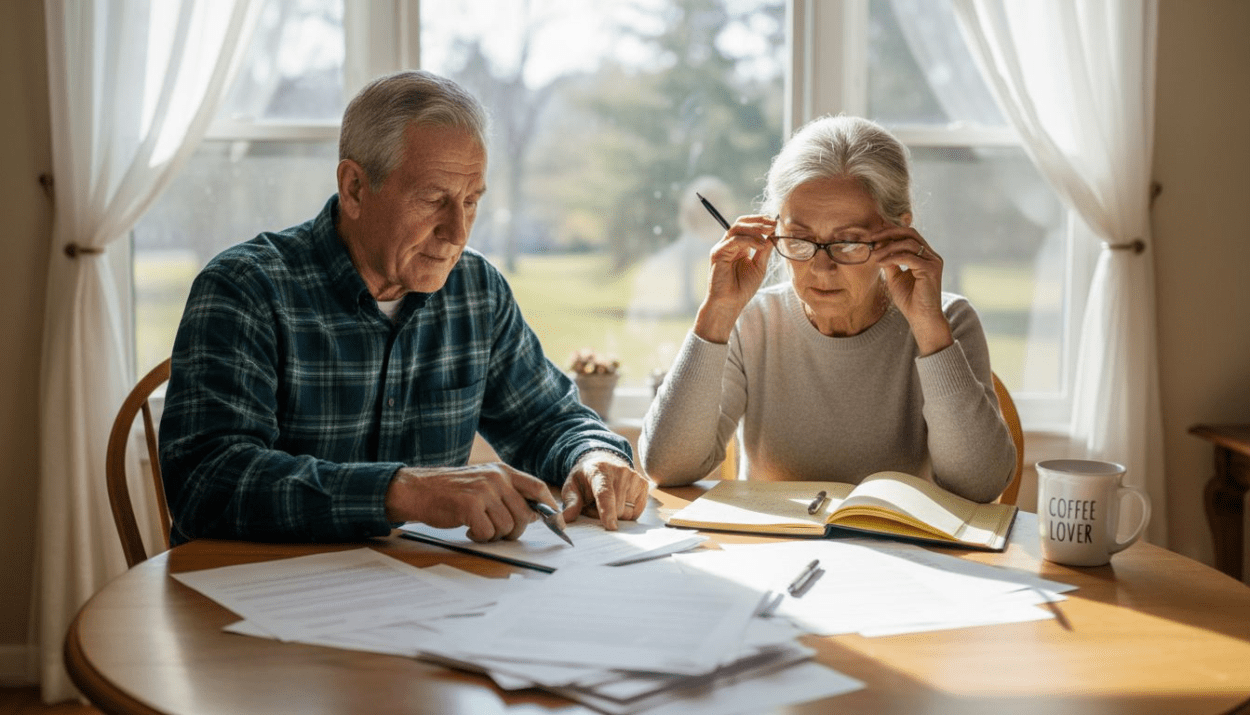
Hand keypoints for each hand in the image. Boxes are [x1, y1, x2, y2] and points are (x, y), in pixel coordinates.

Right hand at [385, 464, 560, 542]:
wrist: (417, 490)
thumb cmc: (452, 491)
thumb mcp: (484, 484)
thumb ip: (509, 494)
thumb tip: (537, 515)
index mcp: (503, 471)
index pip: (537, 487)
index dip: (550, 508)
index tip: (558, 524)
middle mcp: (496, 478)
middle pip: (524, 514)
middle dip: (515, 530)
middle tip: (496, 532)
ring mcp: (483, 491)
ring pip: (506, 526)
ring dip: (493, 535)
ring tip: (478, 527)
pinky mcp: (469, 506)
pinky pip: (487, 532)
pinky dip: (479, 537)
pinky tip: (468, 530)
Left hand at [561, 451, 651, 530]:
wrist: (603, 462)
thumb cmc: (585, 479)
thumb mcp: (572, 487)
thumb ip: (570, 503)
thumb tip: (564, 519)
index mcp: (599, 471)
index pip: (605, 493)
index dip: (607, 511)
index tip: (610, 526)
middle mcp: (620, 472)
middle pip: (617, 508)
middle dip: (604, 515)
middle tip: (595, 506)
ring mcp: (634, 477)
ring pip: (627, 512)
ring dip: (616, 515)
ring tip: (607, 503)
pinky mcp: (643, 484)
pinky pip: (636, 511)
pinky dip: (627, 513)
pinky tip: (619, 502)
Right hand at [693, 215, 775, 343]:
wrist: (730, 303)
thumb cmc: (743, 288)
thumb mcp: (759, 266)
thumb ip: (764, 250)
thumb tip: (773, 234)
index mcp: (738, 246)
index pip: (747, 226)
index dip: (760, 222)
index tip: (775, 223)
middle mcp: (729, 245)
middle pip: (741, 223)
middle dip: (758, 221)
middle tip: (773, 223)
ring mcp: (722, 248)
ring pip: (737, 228)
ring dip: (755, 228)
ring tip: (769, 232)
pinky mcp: (717, 253)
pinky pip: (734, 240)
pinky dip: (749, 240)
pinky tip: (761, 245)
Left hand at [871, 225, 952, 354]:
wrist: (921, 318)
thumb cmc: (909, 300)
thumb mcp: (895, 277)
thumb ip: (890, 262)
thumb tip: (879, 247)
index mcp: (925, 255)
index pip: (908, 235)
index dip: (890, 233)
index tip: (873, 237)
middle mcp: (931, 256)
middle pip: (910, 233)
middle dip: (889, 233)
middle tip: (872, 238)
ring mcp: (933, 261)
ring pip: (909, 243)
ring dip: (888, 247)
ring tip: (874, 255)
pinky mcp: (931, 269)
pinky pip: (909, 257)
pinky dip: (893, 258)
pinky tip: (881, 263)